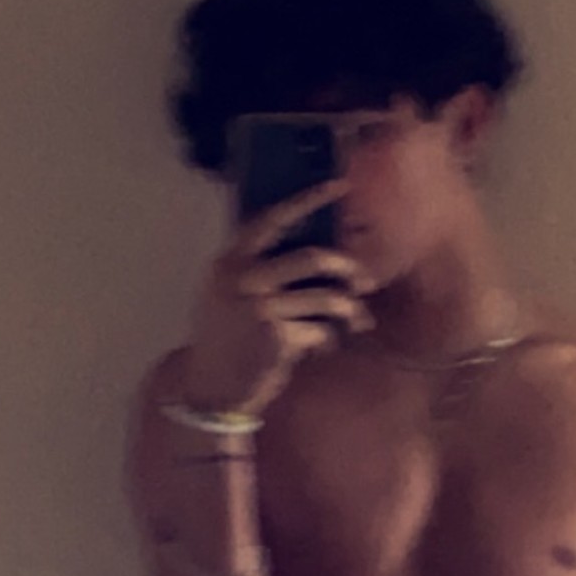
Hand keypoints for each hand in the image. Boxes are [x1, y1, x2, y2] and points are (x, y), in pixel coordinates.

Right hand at [186, 178, 374, 417]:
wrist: (211, 389)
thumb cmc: (227, 340)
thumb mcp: (229, 295)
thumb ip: (259, 269)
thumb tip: (317, 252)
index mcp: (229, 261)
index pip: (272, 219)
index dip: (308, 200)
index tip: (339, 186)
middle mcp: (242, 277)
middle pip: (313, 258)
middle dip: (347, 268)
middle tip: (363, 281)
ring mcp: (260, 306)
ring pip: (326, 297)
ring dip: (349, 309)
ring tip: (357, 320)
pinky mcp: (277, 336)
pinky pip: (322, 329)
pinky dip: (330, 339)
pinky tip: (324, 348)